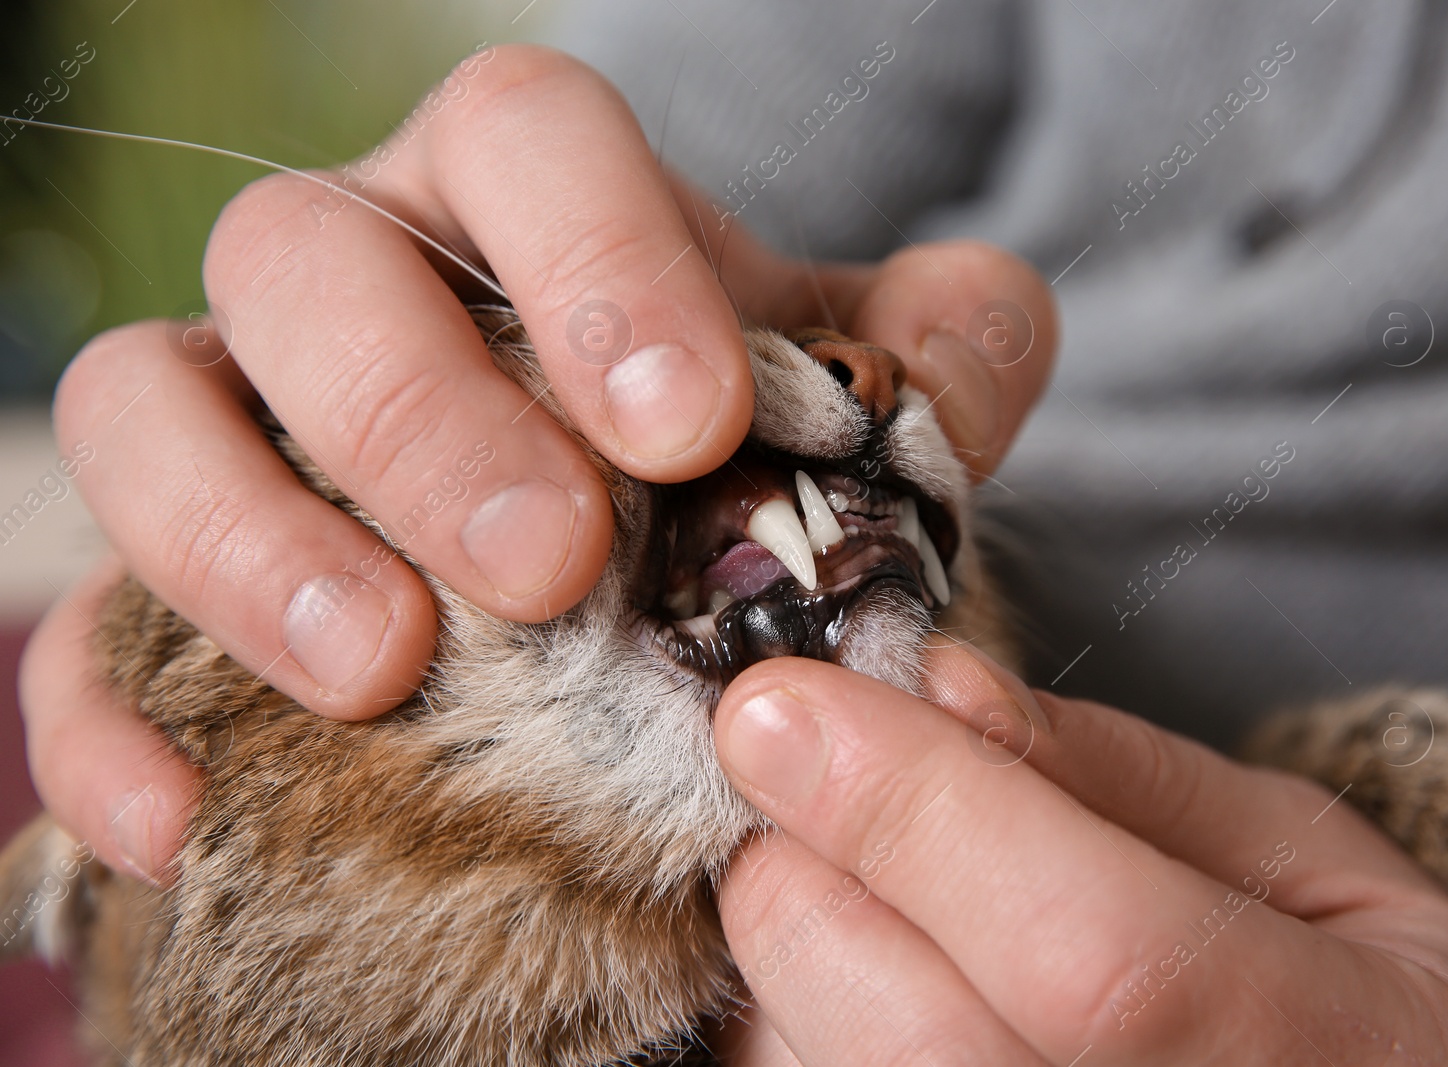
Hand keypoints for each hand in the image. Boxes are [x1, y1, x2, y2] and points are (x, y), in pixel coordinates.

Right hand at [18, 44, 1055, 883]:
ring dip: (245, 541)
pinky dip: (109, 715)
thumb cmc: (741, 454)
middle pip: (310, 261)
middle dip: (421, 416)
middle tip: (544, 566)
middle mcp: (361, 279)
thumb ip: (940, 355)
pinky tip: (192, 818)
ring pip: (146, 406)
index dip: (598, 260)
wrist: (635, 555)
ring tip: (380, 673)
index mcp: (524, 199)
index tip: (688, 428)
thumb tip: (960, 370)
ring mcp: (240, 417)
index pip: (529, 140)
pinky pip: (76, 622)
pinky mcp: (168, 573)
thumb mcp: (862, 392)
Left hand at [707, 642, 1447, 1064]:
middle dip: (813, 867)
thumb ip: (1118, 770)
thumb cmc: (1354, 1003)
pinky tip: (876, 973)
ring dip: (804, 946)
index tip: (778, 706)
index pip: (1083, 955)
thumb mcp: (1304, 852)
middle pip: (911, 1033)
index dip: (908, 815)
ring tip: (881, 890)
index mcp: (1313, 1055)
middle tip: (817, 780)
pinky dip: (797, 1014)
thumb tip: (935, 685)